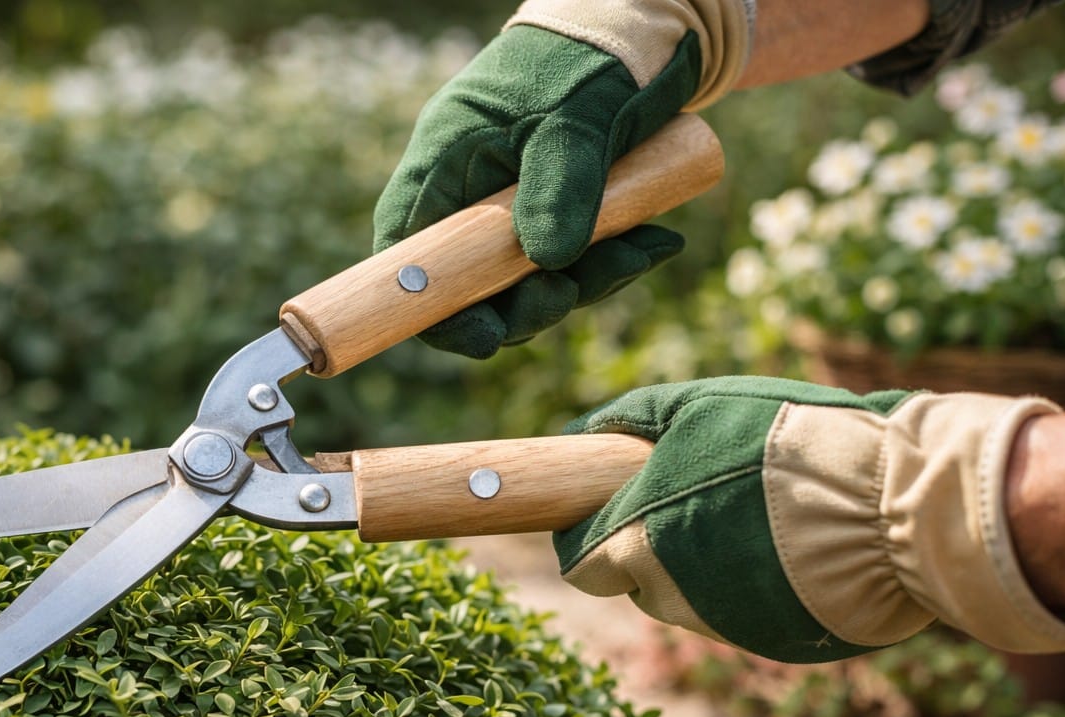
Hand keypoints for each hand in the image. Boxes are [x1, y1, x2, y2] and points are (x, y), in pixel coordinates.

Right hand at [373, 2, 750, 357]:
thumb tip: (547, 263)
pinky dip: (614, 262)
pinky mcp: (556, 213)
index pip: (407, 260)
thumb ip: (557, 188)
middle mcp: (468, 196)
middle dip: (525, 306)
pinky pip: (573, 261)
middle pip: (471, 287)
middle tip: (571, 294)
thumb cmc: (585, 62)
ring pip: (528, 281)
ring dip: (585, 284)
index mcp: (443, 169)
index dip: (432, 311)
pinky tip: (657, 243)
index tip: (482, 337)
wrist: (639, 29)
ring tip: (643, 251)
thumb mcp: (573, 123)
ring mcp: (511, 208)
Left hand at [555, 377, 1064, 660]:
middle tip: (695, 496)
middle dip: (650, 544)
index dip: (588, 536)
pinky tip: (792, 542)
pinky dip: (754, 580)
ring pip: (690, 598)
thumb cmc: (790, 447)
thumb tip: (585, 430)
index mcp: (639, 544)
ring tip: (754, 512)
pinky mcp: (774, 644)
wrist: (895, 508)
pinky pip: (744, 609)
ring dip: (703, 562)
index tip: (603, 511)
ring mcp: (723, 626)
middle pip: (637, 581)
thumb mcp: (702, 406)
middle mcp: (671, 598)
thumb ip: (635, 420)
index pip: (582, 565)